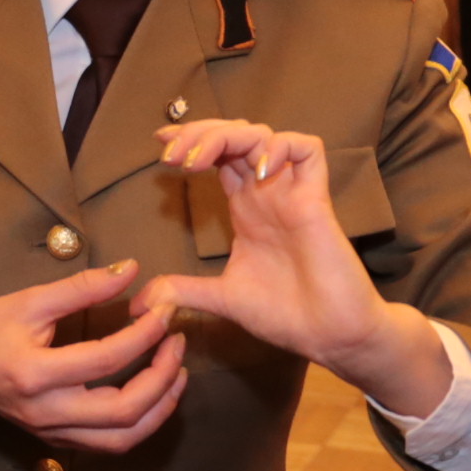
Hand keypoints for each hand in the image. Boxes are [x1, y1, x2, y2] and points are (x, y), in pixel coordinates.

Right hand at [0, 260, 188, 453]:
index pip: (106, 359)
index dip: (144, 334)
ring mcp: (52, 432)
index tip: (164, 309)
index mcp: (34, 373)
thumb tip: (131, 270)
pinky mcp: (56, 439)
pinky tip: (155, 394)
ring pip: (123, 437)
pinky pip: (110, 443)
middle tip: (177, 341)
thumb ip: (82, 288)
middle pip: (124, 410)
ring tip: (177, 372)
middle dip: (162, 377)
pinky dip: (142, 422)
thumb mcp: (27, 300)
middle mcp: (46, 411)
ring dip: (161, 408)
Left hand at [137, 121, 451, 417]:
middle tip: (172, 155)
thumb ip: (184, 291)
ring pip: (264, 135)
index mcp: (245, 209)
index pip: (218, 156)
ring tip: (198, 161)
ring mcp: (291, 194)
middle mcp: (267, 194)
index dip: (191, 141)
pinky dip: (280, 148)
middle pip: (235, 137)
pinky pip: (308, 150)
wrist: (329, 337)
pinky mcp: (316, 202)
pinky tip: (257, 172)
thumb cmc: (287, 315)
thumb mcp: (222, 298)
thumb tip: (140, 303)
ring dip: (227, 137)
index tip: (159, 145)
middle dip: (200, 133)